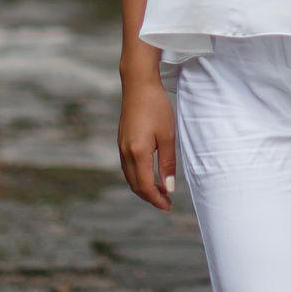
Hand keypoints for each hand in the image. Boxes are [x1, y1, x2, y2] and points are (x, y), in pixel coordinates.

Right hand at [119, 71, 178, 210]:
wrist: (138, 84)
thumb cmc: (156, 107)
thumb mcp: (167, 136)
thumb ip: (167, 163)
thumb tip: (169, 187)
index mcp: (137, 153)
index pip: (145, 186)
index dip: (157, 199)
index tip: (168, 207)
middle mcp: (126, 152)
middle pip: (135, 185)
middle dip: (150, 197)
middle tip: (166, 202)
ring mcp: (121, 146)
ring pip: (130, 176)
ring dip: (143, 187)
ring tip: (160, 190)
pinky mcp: (122, 140)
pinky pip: (127, 166)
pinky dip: (137, 176)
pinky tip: (149, 173)